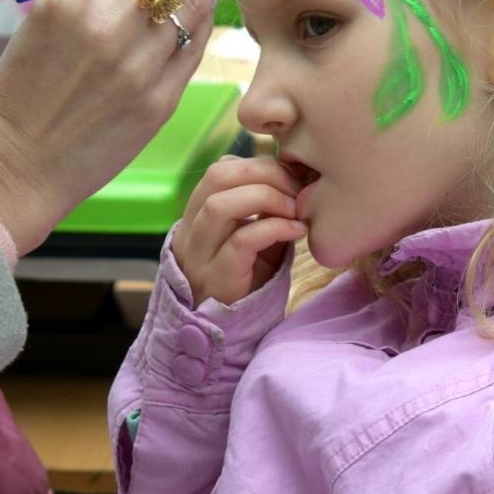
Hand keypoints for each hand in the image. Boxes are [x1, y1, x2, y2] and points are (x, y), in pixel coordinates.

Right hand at [0, 0, 216, 255]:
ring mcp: (139, 64)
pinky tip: (200, 18)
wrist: (14, 169)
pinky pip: (197, 47)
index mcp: (67, 1)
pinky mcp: (161, 99)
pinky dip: (203, 25)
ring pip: (195, 2)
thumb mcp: (38, 26)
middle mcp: (107, 26)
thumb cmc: (17, 98)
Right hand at [171, 156, 306, 306]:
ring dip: (266, 198)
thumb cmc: (248, 278)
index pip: (222, 169)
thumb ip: (267, 209)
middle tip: (299, 189)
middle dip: (265, 174)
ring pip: (220, 205)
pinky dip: (274, 228)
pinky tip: (297, 231)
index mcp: (199, 213)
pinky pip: (240, 241)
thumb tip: (301, 178)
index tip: (294, 176)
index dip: (260, 164)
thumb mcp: (256, 237)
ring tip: (296, 209)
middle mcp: (192, 229)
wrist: (230, 329)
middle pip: (217, 176)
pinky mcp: (217, 279)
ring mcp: (200, 255)